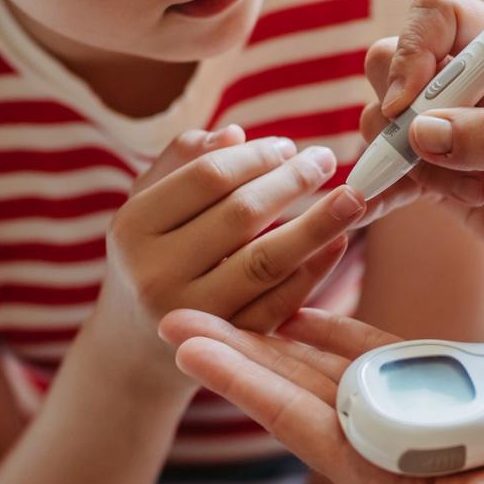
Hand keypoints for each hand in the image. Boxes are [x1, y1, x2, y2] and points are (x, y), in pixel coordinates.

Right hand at [87, 125, 367, 385]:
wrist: (131, 349)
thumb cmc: (147, 258)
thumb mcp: (146, 207)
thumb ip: (182, 161)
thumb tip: (236, 134)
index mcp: (133, 227)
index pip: (207, 177)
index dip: (256, 156)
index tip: (289, 145)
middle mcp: (156, 273)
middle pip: (241, 215)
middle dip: (293, 182)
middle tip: (327, 161)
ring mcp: (193, 315)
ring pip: (266, 261)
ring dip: (316, 225)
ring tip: (352, 198)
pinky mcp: (227, 345)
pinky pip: (279, 304)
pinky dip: (313, 272)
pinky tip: (336, 243)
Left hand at [159, 308, 483, 483]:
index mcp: (379, 474)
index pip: (293, 418)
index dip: (238, 380)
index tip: (185, 346)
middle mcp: (381, 441)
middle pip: (291, 385)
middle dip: (234, 348)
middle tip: (170, 309)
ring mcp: (407, 413)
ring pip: (325, 363)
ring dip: (274, 329)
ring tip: (224, 294)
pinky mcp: (440, 387)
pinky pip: (376, 350)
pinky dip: (337, 325)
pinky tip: (302, 302)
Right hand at [356, 0, 483, 282]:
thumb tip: (420, 130)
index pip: (440, 13)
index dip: (413, 48)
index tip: (409, 102)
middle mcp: (471, 83)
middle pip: (391, 61)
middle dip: (397, 111)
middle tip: (428, 155)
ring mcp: (447, 127)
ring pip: (384, 119)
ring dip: (408, 162)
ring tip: (472, 192)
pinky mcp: (433, 171)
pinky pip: (387, 169)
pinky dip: (379, 188)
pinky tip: (379, 207)